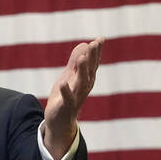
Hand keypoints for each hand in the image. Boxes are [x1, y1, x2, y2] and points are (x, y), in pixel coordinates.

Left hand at [43, 37, 103, 159]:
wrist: (59, 120)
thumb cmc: (66, 96)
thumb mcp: (70, 75)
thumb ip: (76, 61)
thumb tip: (85, 44)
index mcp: (86, 79)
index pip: (93, 63)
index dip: (97, 52)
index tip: (101, 39)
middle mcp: (84, 87)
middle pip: (90, 71)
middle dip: (92, 58)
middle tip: (94, 44)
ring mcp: (76, 97)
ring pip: (81, 83)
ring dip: (82, 71)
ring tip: (82, 58)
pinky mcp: (66, 106)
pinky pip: (67, 98)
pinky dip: (65, 91)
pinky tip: (62, 83)